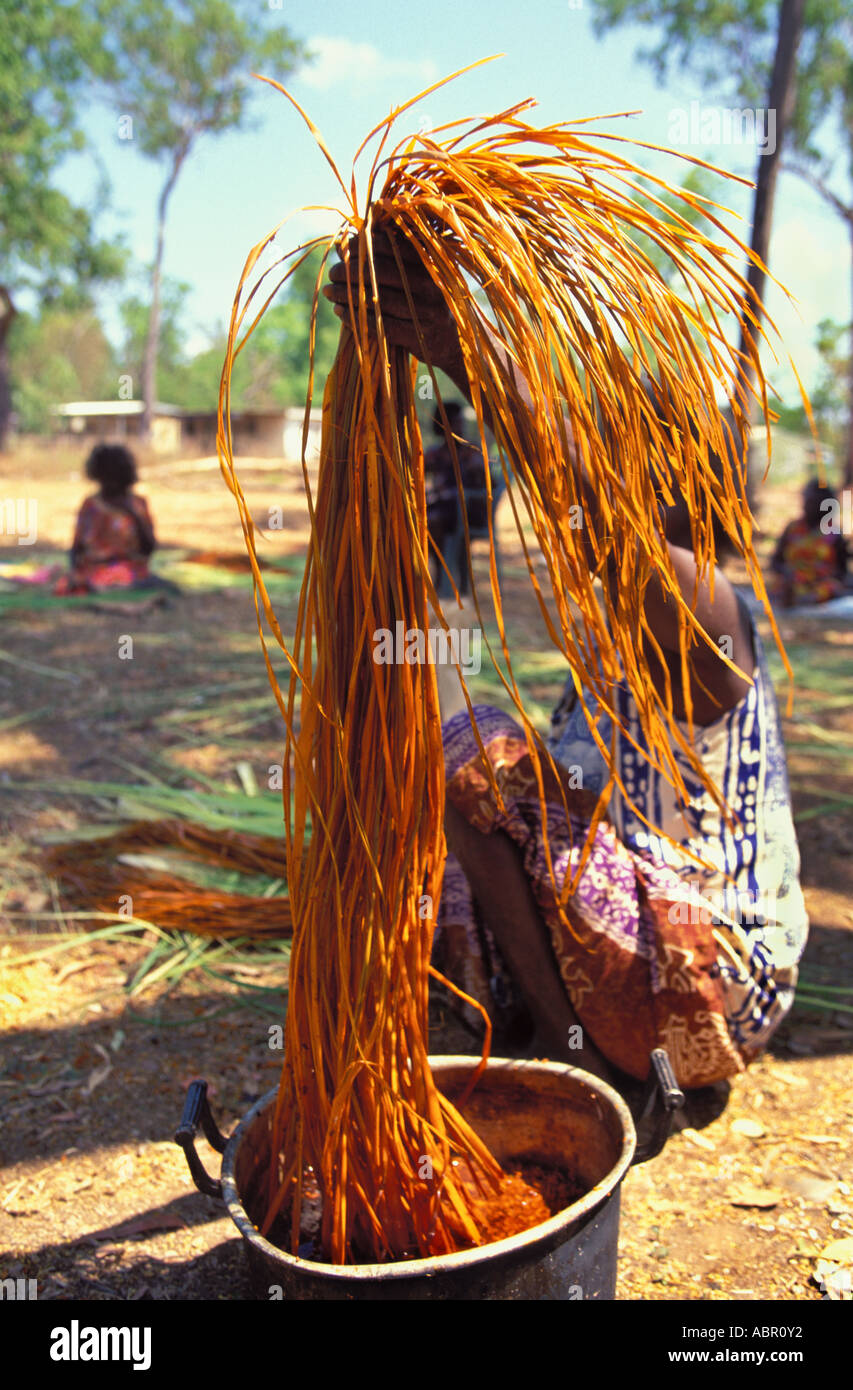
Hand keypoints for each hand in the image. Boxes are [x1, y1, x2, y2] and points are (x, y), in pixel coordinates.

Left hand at [322, 230, 461, 374]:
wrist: (455, 342)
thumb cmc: (427, 302)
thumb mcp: (419, 275)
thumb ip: (391, 258)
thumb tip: (348, 240)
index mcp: (429, 264)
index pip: (392, 246)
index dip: (365, 244)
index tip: (344, 247)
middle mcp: (429, 285)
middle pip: (381, 272)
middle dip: (351, 270)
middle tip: (333, 272)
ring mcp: (425, 312)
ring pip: (377, 300)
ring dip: (347, 294)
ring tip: (328, 290)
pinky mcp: (418, 337)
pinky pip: (380, 326)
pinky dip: (355, 318)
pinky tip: (339, 311)